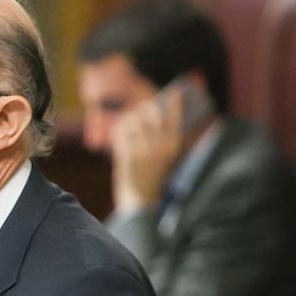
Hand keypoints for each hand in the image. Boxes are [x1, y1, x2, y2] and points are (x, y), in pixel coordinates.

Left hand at [109, 87, 184, 211]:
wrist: (141, 203)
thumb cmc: (154, 180)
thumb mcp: (165, 159)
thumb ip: (163, 140)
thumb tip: (159, 118)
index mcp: (173, 147)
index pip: (175, 118)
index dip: (175, 103)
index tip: (174, 92)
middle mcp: (160, 147)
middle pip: (153, 114)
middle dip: (147, 109)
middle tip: (144, 108)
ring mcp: (143, 150)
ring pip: (134, 121)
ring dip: (130, 119)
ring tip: (129, 122)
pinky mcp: (127, 156)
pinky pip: (121, 134)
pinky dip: (120, 132)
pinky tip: (120, 134)